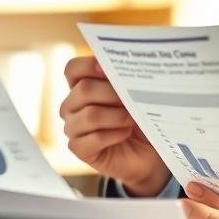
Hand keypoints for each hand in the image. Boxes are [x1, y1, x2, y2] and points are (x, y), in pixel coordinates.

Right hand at [59, 56, 171, 195]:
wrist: (147, 153)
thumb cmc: (139, 121)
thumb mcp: (135, 97)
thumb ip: (124, 81)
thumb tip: (124, 68)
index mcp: (81, 86)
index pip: (73, 69)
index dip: (88, 65)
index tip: (108, 69)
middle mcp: (71, 105)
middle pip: (84, 89)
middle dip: (113, 93)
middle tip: (132, 100)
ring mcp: (72, 127)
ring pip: (91, 115)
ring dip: (117, 116)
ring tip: (132, 119)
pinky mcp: (78, 148)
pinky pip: (94, 138)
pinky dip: (115, 135)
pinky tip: (125, 134)